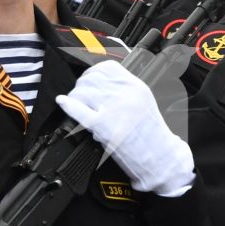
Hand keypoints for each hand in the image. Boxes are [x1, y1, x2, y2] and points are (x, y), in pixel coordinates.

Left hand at [56, 61, 195, 196]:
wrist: (160, 158)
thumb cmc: (152, 135)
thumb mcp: (144, 102)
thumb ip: (125, 89)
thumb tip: (100, 83)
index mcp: (136, 86)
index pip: (107, 67)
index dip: (94, 73)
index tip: (90, 81)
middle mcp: (125, 94)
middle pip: (91, 78)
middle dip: (83, 86)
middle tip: (82, 96)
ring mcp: (113, 109)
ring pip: (82, 92)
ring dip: (76, 97)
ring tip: (79, 106)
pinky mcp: (103, 126)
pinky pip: (79, 110)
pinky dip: (68, 105)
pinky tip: (64, 102)